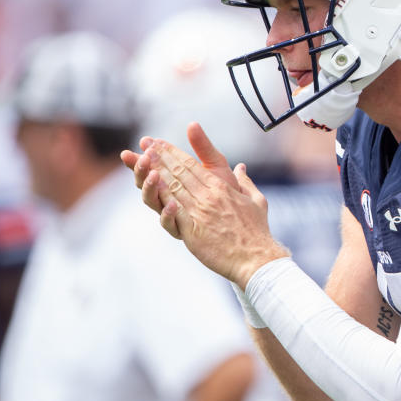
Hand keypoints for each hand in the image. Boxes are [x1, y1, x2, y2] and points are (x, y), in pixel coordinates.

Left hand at [121, 123, 287, 284]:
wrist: (255, 257)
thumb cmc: (258, 231)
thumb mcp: (256, 200)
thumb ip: (246, 182)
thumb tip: (241, 168)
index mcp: (222, 187)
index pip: (192, 165)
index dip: (174, 152)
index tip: (160, 143)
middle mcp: (209, 196)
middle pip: (179, 172)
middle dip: (161, 156)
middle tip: (145, 145)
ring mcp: (199, 212)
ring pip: (173, 187)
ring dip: (156, 172)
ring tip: (143, 159)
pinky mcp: (192, 230)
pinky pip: (173, 210)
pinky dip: (161, 197)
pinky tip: (150, 188)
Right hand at [121, 125, 241, 234]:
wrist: (244, 231)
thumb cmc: (230, 197)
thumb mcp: (218, 167)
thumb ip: (204, 148)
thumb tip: (192, 124)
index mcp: (176, 183)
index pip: (158, 164)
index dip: (151, 153)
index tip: (145, 140)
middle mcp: (171, 199)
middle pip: (149, 182)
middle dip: (142, 167)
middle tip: (142, 155)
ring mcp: (175, 215)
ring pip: (153, 202)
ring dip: (150, 188)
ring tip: (153, 175)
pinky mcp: (183, 232)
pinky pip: (170, 224)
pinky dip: (168, 213)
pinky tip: (172, 204)